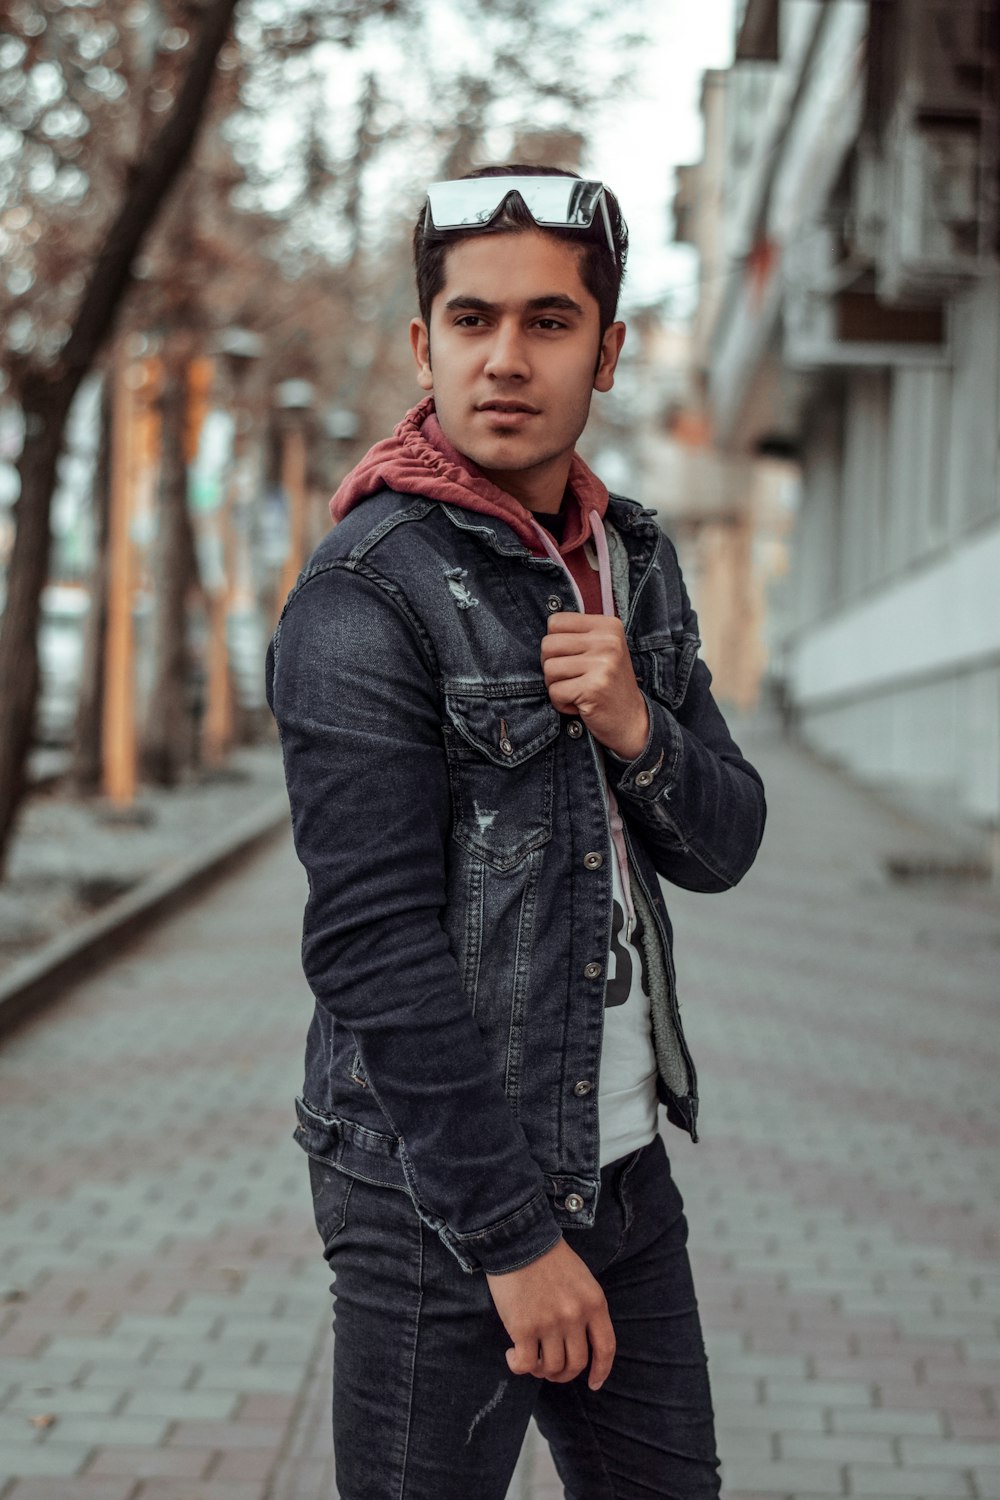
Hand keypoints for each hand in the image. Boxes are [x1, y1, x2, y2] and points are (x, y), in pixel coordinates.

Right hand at [485, 1237, 615, 1389]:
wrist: (518, 1239)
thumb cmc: (548, 1257)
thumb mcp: (582, 1279)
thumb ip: (586, 1308)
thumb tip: (580, 1342)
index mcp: (594, 1303)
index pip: (606, 1348)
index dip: (601, 1371)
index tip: (593, 1383)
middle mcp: (575, 1317)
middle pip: (576, 1363)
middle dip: (563, 1373)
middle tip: (551, 1369)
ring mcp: (550, 1324)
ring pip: (551, 1367)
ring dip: (540, 1369)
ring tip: (530, 1358)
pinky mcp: (524, 1328)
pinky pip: (525, 1364)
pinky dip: (518, 1366)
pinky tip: (512, 1355)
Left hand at [540, 613, 648, 760]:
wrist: (632, 721)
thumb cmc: (609, 685)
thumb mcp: (601, 650)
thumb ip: (577, 635)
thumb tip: (544, 628)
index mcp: (608, 626)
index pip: (555, 621)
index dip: (555, 645)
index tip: (573, 659)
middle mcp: (608, 641)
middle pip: (548, 645)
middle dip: (552, 667)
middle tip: (573, 679)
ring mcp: (603, 664)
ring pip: (549, 669)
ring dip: (556, 686)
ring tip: (578, 691)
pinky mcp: (594, 688)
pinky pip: (555, 691)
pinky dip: (561, 703)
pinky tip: (580, 704)